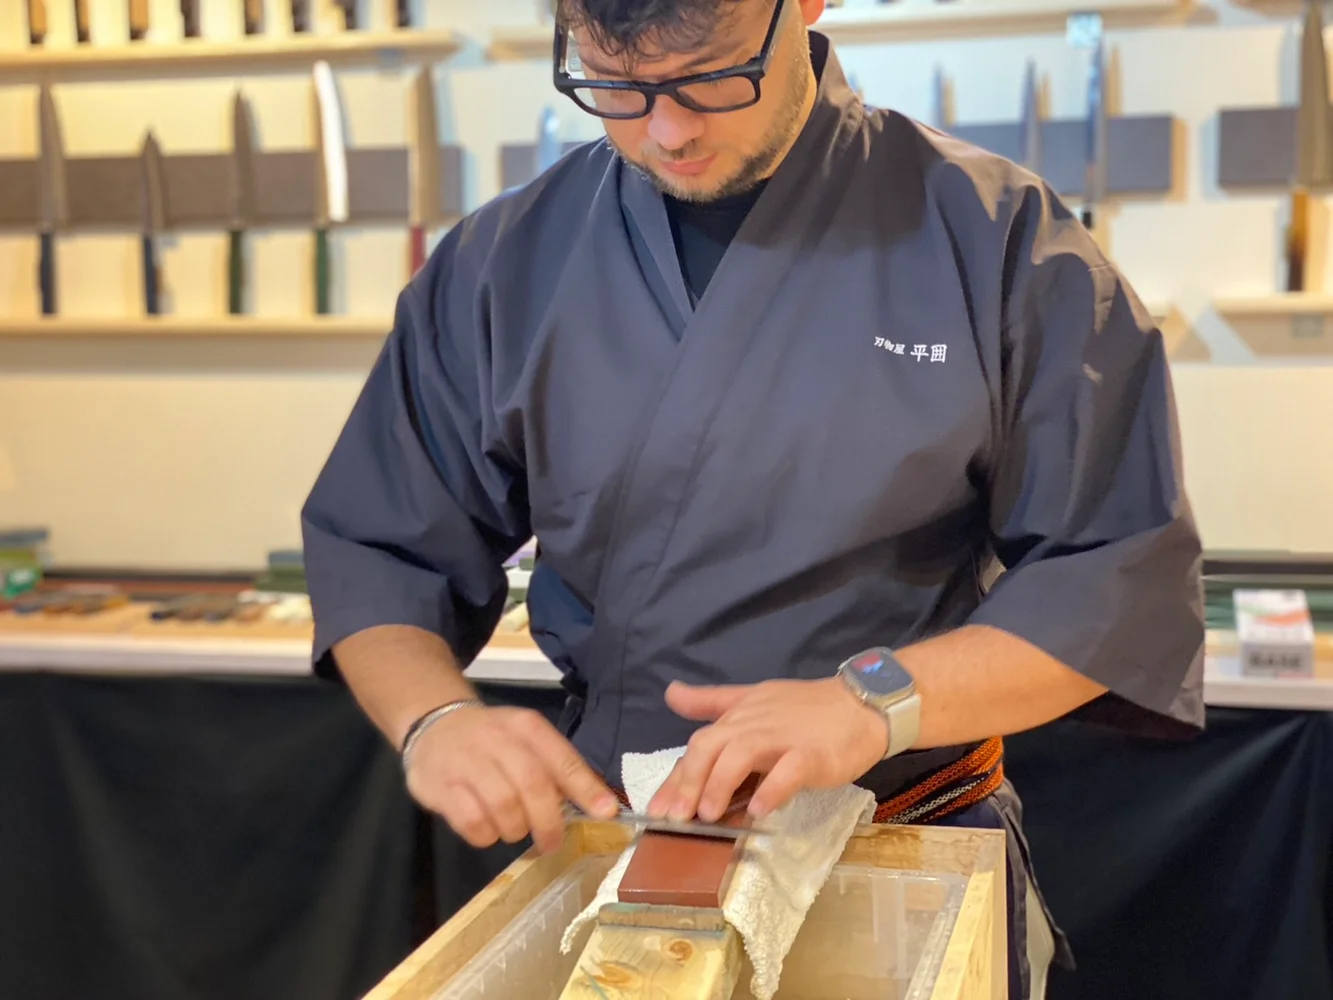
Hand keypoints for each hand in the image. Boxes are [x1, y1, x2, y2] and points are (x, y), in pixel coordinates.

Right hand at [405, 704, 619, 854]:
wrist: (435, 725)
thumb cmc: (493, 740)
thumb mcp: (527, 741)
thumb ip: (558, 769)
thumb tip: (601, 806)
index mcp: (527, 727)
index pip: (562, 758)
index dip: (585, 788)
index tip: (606, 813)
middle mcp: (497, 740)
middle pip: (533, 785)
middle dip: (549, 821)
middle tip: (552, 842)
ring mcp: (466, 761)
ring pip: (503, 806)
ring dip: (516, 829)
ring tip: (515, 828)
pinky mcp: (440, 786)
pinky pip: (472, 821)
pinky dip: (486, 835)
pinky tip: (488, 829)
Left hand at [647, 677, 888, 822]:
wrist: (862, 705)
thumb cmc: (806, 710)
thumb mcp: (753, 699)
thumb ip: (712, 702)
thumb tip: (670, 693)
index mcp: (740, 716)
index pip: (699, 744)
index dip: (675, 777)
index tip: (655, 809)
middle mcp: (755, 724)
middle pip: (712, 746)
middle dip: (688, 781)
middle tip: (674, 818)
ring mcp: (784, 738)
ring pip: (742, 753)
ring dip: (719, 783)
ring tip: (707, 815)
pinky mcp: (813, 754)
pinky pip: (789, 770)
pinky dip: (771, 789)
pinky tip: (759, 811)